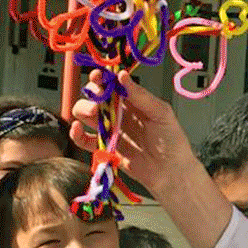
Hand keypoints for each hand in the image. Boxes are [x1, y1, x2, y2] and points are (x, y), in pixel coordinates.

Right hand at [70, 69, 200, 198]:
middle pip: (96, 97)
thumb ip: (140, 95)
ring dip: (84, 110)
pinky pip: (84, 139)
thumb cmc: (172, 141)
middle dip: (92, 93)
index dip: (103, 79)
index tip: (98, 76)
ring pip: (87, 114)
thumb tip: (122, 75)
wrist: (170, 171)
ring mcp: (111, 130)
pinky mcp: (105, 148)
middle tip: (97, 99)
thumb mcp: (160, 113)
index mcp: (133, 101)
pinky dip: (76, 133)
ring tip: (92, 113)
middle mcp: (119, 113)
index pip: (113, 84)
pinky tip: (77, 128)